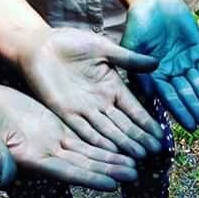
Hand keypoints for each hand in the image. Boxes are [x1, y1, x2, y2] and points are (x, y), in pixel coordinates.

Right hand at [0, 82, 137, 189]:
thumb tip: (4, 180)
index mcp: (33, 159)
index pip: (68, 172)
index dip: (91, 178)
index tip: (113, 185)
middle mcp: (49, 155)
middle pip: (86, 165)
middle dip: (110, 171)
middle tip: (135, 176)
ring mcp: (55, 143)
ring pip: (90, 153)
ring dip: (112, 159)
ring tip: (136, 164)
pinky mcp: (58, 129)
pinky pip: (85, 137)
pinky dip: (103, 143)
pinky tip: (121, 146)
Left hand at [16, 27, 162, 157]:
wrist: (37, 44)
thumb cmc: (70, 41)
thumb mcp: (103, 48)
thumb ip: (128, 59)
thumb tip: (157, 63)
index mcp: (113, 87)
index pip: (135, 109)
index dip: (147, 123)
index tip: (161, 136)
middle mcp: (102, 103)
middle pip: (124, 125)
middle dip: (139, 138)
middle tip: (155, 152)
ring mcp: (85, 110)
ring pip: (108, 131)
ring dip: (123, 145)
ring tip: (138, 157)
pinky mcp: (65, 113)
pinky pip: (84, 130)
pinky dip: (98, 141)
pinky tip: (111, 151)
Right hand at [122, 0, 198, 130]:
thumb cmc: (137, 22)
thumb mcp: (133, 47)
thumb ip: (140, 72)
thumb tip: (148, 98)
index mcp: (156, 75)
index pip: (170, 97)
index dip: (181, 112)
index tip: (191, 126)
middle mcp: (172, 72)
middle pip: (187, 93)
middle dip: (197, 108)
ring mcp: (186, 62)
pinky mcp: (198, 51)